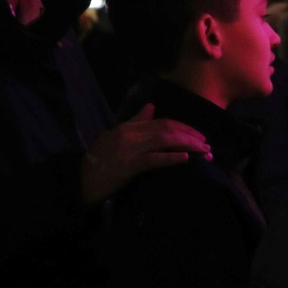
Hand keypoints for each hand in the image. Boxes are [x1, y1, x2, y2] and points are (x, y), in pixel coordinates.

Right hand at [81, 104, 210, 203]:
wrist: (81, 181)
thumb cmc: (99, 161)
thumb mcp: (114, 136)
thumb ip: (135, 122)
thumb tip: (151, 106)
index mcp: (128, 127)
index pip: (161, 122)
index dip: (183, 127)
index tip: (198, 134)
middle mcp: (130, 135)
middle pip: (167, 129)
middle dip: (190, 135)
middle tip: (206, 143)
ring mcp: (129, 150)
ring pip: (165, 140)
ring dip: (187, 144)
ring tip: (203, 151)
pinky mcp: (129, 166)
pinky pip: (154, 159)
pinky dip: (172, 157)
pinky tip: (186, 158)